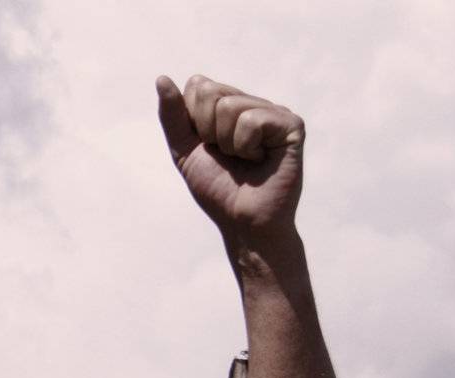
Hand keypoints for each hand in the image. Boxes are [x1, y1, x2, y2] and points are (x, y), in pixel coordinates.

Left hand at [156, 74, 304, 245]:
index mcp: (229, 106)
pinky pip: (252, 120)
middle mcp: (252, 103)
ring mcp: (274, 112)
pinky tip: (261, 160)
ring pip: (230, 106)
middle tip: (227, 155)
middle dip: (208, 131)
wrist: (243, 223)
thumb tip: (162, 78)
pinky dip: (246, 147)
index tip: (208, 147)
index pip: (198, 86)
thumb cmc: (217, 190)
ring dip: (228, 144)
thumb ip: (172, 116)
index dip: (193, 122)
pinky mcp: (291, 124)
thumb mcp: (185, 151)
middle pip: (210, 91)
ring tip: (246, 160)